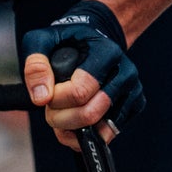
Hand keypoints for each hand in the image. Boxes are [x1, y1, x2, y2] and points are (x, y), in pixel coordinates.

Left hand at [20, 0, 142, 149]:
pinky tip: (75, 122)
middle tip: (50, 110)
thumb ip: (36, 65)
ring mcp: (133, 89)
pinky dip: (88, 136)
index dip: (56, 101)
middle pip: (90, 114)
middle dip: (62, 120)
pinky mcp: (135, 104)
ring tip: (61, 116)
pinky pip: (109, 134)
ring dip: (73, 131)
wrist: (97, 35)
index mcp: (106, 53)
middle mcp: (125, 72)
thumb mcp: (43, 40)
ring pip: (102, 130)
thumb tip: (41, 98)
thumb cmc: (68, 39)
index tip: (45, 95)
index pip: (79, 92)